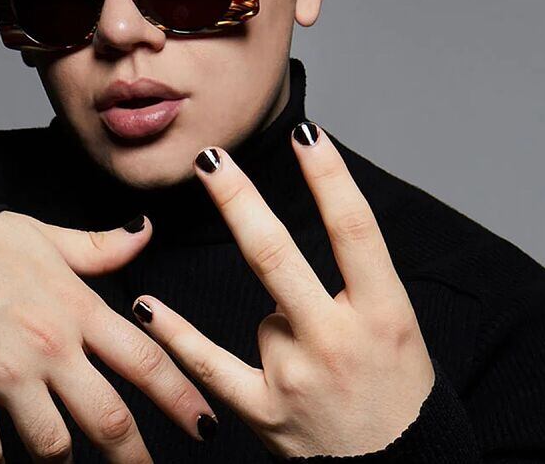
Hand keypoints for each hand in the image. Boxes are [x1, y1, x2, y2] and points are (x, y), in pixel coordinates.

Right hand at [0, 210, 216, 462]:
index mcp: (77, 309)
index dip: (181, 399)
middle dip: (135, 458)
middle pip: (108, 420)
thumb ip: (100, 247)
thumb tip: (145, 230)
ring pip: (52, 446)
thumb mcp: (46, 235)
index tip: (204, 425)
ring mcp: (5, 376)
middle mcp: (49, 348)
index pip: (146, 361)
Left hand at [130, 123, 434, 458]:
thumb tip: (306, 223)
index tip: (306, 132)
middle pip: (277, 256)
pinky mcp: (265, 413)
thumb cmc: (399, 394)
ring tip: (322, 371)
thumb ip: (359, 281)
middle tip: (209, 158)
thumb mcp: (401, 329)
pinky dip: (173, 333)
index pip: (354, 230)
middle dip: (239, 200)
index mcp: (385, 314)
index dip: (329, 177)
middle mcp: (339, 342)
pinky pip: (208, 363)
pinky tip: (144, 304)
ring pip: (265, 317)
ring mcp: (297, 378)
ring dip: (285, 329)